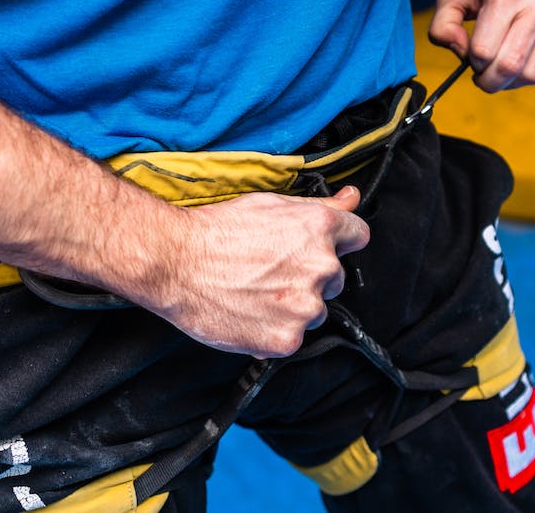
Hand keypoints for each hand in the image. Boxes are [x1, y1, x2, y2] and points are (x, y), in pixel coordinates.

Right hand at [125, 186, 369, 358]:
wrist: (176, 261)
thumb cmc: (218, 230)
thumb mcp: (273, 204)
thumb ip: (322, 206)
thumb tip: (351, 197)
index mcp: (321, 229)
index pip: (358, 236)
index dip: (339, 242)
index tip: (321, 248)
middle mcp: (322, 266)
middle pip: (335, 278)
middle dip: (311, 277)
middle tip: (272, 273)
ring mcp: (306, 305)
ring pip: (315, 311)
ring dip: (294, 306)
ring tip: (256, 293)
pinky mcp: (287, 337)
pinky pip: (292, 337)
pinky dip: (274, 331)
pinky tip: (250, 313)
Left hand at [429, 0, 534, 92]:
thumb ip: (441, 27)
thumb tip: (462, 55)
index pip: (484, 50)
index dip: (471, 60)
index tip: (470, 53)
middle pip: (509, 67)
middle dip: (488, 80)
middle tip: (480, 73)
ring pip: (530, 76)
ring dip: (508, 82)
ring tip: (498, 67)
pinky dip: (526, 77)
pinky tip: (516, 63)